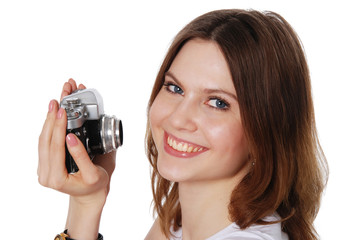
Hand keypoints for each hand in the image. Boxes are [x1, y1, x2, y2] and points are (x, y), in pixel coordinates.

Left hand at [38, 78, 115, 202]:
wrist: (90, 194)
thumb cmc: (94, 185)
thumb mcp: (93, 173)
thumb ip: (81, 156)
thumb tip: (71, 137)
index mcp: (56, 178)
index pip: (54, 147)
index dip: (58, 127)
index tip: (62, 111)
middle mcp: (45, 174)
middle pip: (45, 141)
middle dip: (50, 118)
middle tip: (57, 101)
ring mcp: (43, 168)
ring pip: (42, 139)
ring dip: (48, 119)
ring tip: (55, 103)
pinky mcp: (46, 162)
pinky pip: (45, 141)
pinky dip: (50, 126)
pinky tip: (54, 114)